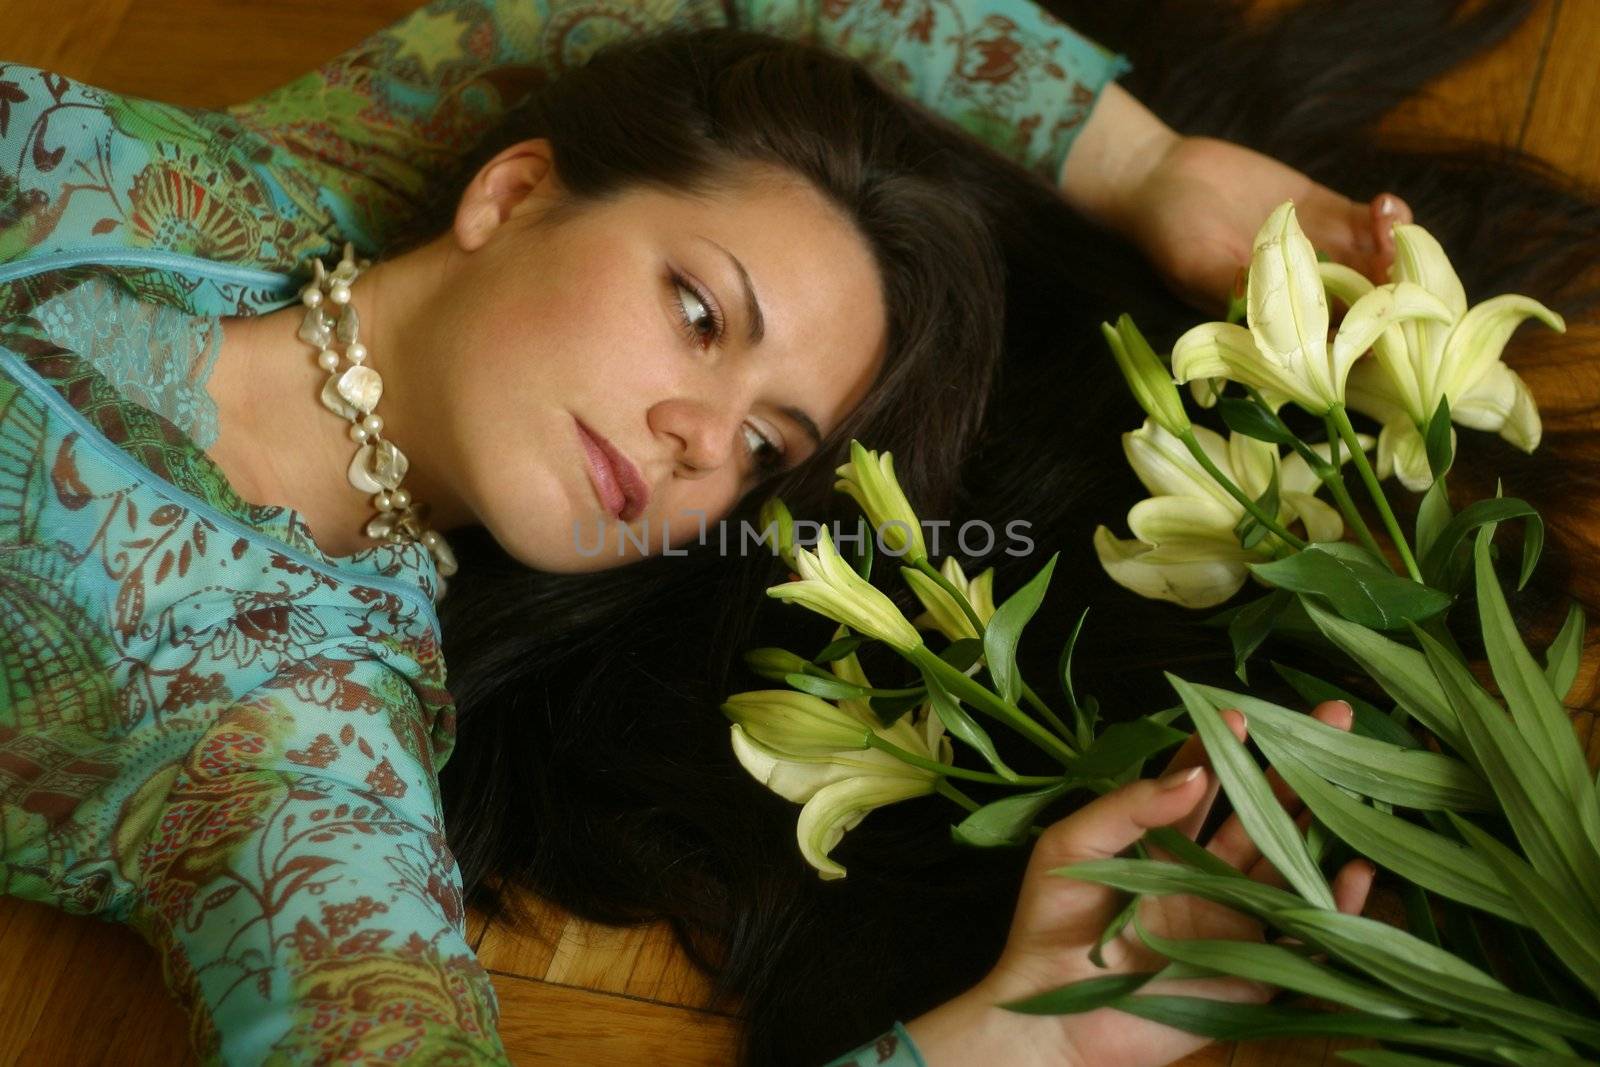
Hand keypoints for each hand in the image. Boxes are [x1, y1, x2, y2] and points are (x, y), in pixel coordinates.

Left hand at [905, 700, 1374, 1066]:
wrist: (1054, 1014)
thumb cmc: (1049, 926)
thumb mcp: (1072, 848)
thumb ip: (1129, 808)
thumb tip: (1193, 776)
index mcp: (1159, 842)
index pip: (1201, 783)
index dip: (1224, 749)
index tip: (1246, 714)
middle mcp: (1203, 874)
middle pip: (1258, 813)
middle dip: (1294, 769)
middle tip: (1336, 721)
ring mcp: (1232, 917)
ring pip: (1289, 863)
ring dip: (1322, 825)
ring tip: (1354, 782)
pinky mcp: (1252, 966)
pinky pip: (1304, 931)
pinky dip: (1336, 903)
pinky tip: (1355, 870)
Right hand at [1115, 135, 1413, 314]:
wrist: (1163, 178)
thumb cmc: (1170, 234)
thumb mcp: (1196, 265)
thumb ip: (1236, 285)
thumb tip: (1281, 306)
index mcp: (1275, 322)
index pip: (1329, 345)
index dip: (1362, 343)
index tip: (1381, 330)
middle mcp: (1304, 292)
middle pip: (1368, 308)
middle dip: (1395, 298)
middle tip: (1400, 279)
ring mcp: (1322, 251)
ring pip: (1380, 265)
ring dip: (1399, 256)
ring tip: (1389, 236)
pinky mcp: (1326, 211)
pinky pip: (1373, 223)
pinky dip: (1391, 218)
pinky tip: (1383, 206)